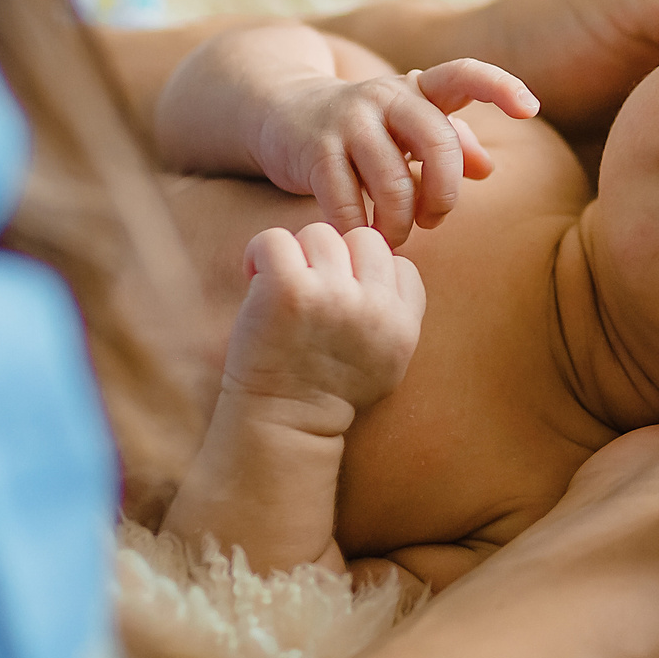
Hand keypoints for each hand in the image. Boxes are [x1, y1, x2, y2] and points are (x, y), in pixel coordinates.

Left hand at [223, 223, 427, 432]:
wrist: (284, 424)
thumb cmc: (328, 391)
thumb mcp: (390, 360)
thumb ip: (397, 314)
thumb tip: (388, 262)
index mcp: (402, 323)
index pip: (400, 264)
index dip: (368, 275)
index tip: (343, 301)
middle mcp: (374, 306)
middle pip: (363, 239)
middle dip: (336, 259)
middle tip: (310, 288)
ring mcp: (333, 294)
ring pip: (319, 233)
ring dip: (296, 255)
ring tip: (281, 286)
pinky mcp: (290, 289)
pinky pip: (275, 239)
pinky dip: (260, 253)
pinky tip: (255, 278)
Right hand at [257, 58, 538, 244]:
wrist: (282, 112)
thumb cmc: (365, 129)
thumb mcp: (410, 128)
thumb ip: (452, 143)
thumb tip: (488, 168)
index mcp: (418, 89)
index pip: (464, 73)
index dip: (501, 86)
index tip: (531, 110)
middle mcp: (386, 96)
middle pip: (437, 142)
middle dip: (444, 193)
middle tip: (434, 220)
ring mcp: (349, 120)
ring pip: (392, 181)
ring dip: (400, 221)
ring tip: (398, 236)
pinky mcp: (315, 149)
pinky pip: (346, 199)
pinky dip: (359, 227)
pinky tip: (362, 236)